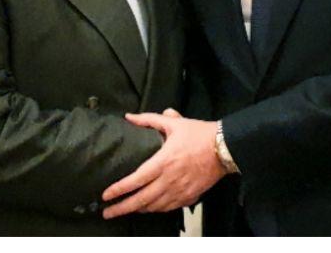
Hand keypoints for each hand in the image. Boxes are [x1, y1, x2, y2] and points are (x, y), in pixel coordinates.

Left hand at [101, 113, 222, 217]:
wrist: (225, 146)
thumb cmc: (199, 133)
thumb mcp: (175, 123)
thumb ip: (150, 120)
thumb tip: (130, 117)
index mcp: (163, 161)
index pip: (135, 180)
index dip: (118, 189)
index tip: (105, 195)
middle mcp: (169, 180)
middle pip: (140, 200)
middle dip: (121, 208)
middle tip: (107, 212)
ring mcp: (179, 191)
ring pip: (153, 207)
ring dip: (138, 209)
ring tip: (126, 209)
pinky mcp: (188, 197)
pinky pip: (167, 208)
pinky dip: (155, 209)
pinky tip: (149, 207)